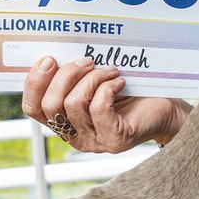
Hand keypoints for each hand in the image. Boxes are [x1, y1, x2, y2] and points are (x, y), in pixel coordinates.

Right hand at [21, 57, 189, 153]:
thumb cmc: (131, 93)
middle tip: (88, 61)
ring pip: (73, 104)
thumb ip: (74, 78)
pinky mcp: (115, 139)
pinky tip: (119, 82)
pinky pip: (98, 108)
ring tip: (109, 71)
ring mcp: (95, 141)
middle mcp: (75, 137)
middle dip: (66, 75)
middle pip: (51, 105)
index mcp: (65, 123)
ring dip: (91, 78)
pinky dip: (107, 88)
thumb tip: (56, 57)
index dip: (34, 82)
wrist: (165, 109)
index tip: (49, 58)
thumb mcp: (95, 83)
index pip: (33, 108)